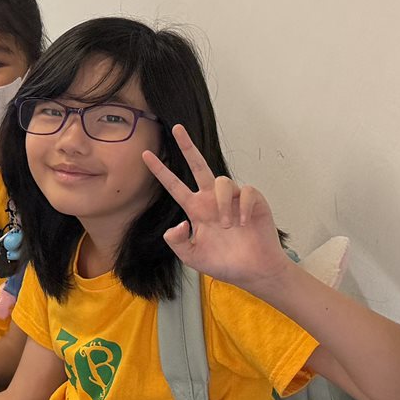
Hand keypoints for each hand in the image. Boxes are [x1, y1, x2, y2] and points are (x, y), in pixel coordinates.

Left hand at [142, 125, 289, 291]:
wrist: (254, 271)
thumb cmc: (224, 263)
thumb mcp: (192, 257)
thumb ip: (177, 243)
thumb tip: (178, 223)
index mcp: (195, 209)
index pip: (174, 186)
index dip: (161, 171)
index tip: (145, 155)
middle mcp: (212, 200)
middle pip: (198, 165)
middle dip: (187, 146)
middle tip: (176, 128)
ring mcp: (232, 199)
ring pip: (222, 181)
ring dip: (222, 204)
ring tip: (226, 225)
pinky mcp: (253, 200)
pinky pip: (245, 191)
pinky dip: (242, 206)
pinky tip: (243, 223)